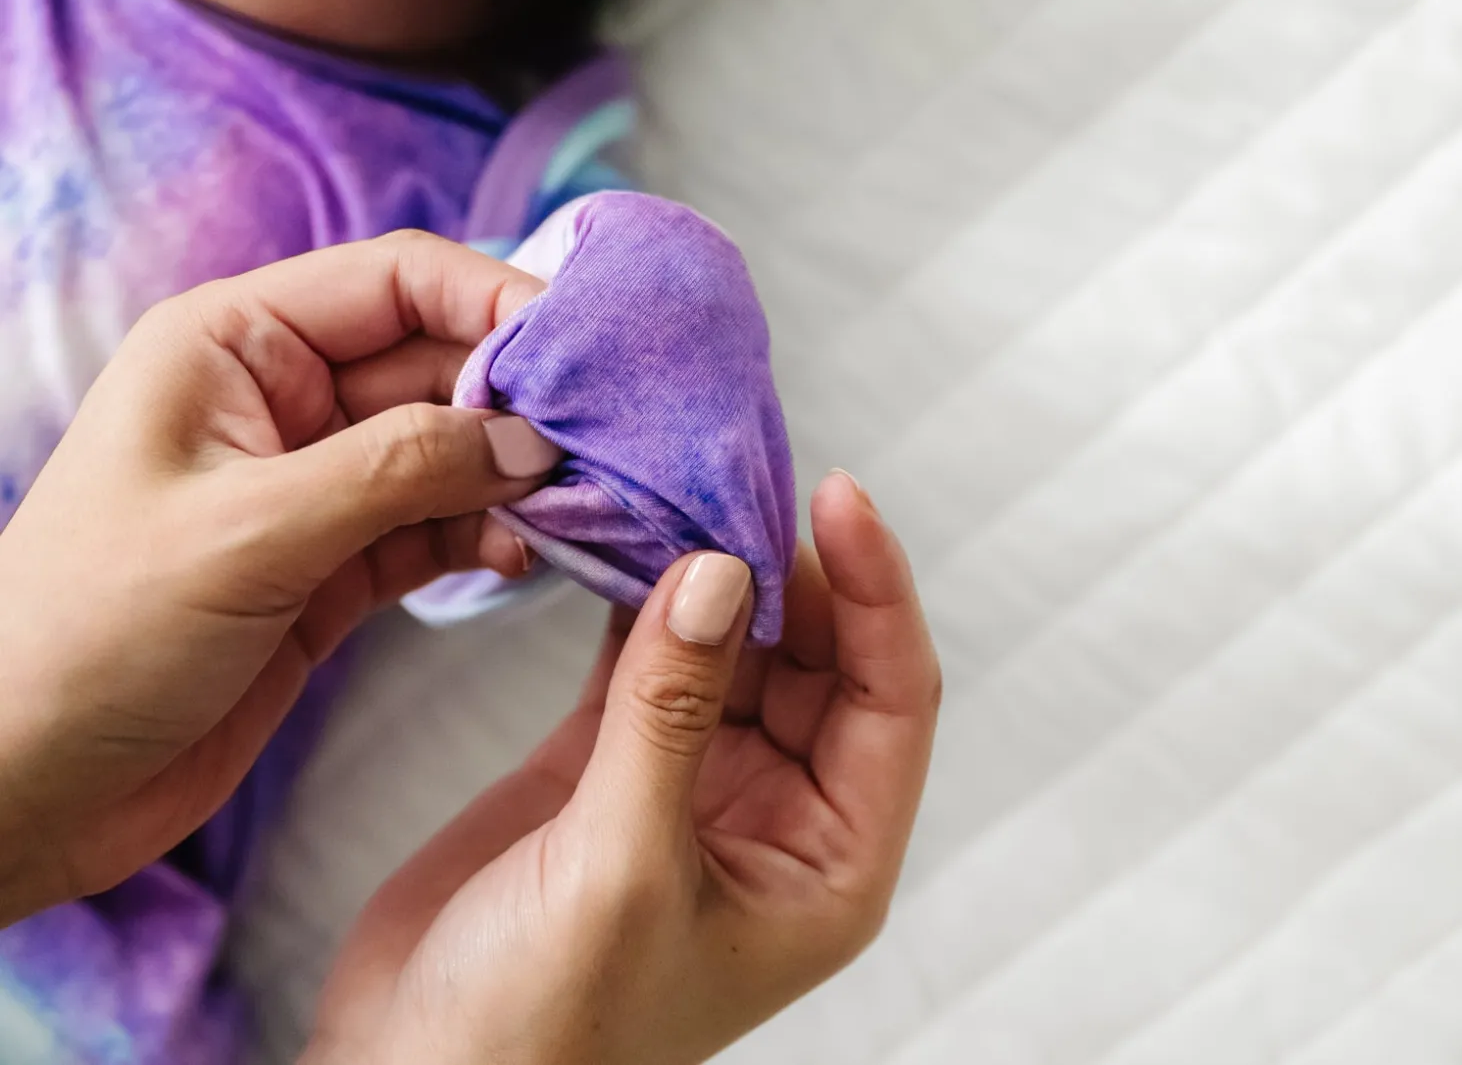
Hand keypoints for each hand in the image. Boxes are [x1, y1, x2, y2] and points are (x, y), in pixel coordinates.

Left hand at [0, 232, 562, 924]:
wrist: (21, 789)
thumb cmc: (87, 633)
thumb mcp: (248, 531)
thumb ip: (398, 469)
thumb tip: (528, 438)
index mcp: (237, 343)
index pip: (397, 280)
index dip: (495, 301)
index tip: (582, 349)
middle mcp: (284, 398)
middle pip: (438, 364)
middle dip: (520, 399)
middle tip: (604, 440)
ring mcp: (317, 483)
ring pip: (451, 449)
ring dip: (516, 473)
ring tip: (581, 502)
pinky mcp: (338, 564)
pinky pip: (438, 524)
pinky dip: (489, 533)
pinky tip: (528, 551)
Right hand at [307, 470, 940, 1064]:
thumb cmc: (539, 1033)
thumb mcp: (623, 868)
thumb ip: (673, 711)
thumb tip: (720, 569)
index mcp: (827, 859)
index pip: (891, 695)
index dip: (876, 589)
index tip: (837, 496)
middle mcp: (775, 811)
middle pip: (819, 654)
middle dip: (785, 568)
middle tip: (729, 483)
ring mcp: (692, 776)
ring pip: (733, 641)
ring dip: (709, 568)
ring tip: (675, 488)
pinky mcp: (611, 757)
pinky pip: (649, 651)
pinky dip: (638, 593)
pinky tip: (620, 535)